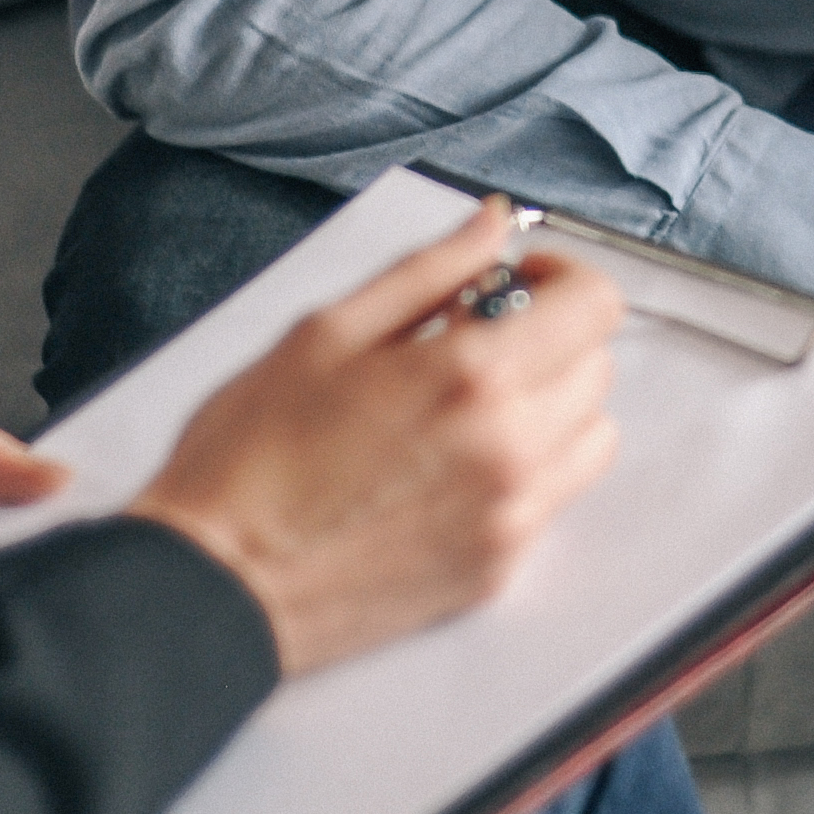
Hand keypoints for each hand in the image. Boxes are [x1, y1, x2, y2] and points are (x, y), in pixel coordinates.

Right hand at [131, 201, 625, 677]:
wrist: (217, 586)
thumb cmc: (249, 460)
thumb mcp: (326, 332)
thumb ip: (428, 270)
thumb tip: (491, 227)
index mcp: (469, 377)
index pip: (593, 305)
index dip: (562, 279)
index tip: (516, 284)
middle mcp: (508, 450)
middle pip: (596, 367)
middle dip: (549, 339)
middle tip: (476, 340)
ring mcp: (510, 517)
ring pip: (590, 436)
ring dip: (549, 406)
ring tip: (469, 407)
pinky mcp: (497, 569)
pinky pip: (554, 499)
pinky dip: (525, 469)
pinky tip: (451, 464)